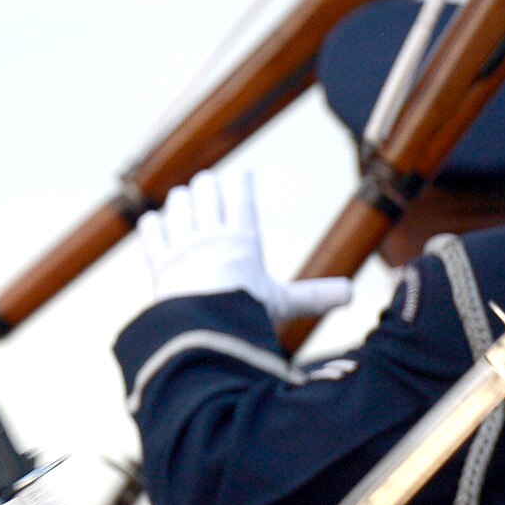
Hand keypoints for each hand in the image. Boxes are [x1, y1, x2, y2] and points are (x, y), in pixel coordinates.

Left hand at [137, 170, 351, 322]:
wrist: (203, 330)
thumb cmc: (246, 315)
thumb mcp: (284, 303)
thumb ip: (315, 296)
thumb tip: (352, 295)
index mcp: (242, 240)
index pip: (242, 199)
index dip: (241, 183)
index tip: (243, 174)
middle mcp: (210, 236)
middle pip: (205, 192)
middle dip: (206, 186)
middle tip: (208, 185)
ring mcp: (181, 246)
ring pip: (177, 205)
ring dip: (180, 200)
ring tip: (183, 199)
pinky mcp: (158, 261)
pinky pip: (151, 230)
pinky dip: (153, 225)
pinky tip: (155, 223)